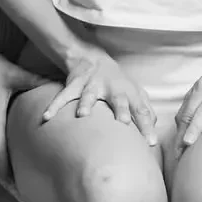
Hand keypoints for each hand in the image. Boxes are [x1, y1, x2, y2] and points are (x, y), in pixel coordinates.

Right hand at [40, 47, 157, 145]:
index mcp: (128, 92)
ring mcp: (92, 85)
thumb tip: (155, 132)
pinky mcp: (75, 84)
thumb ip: (146, 111)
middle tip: (124, 121)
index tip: (151, 143)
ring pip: (89, 94)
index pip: (141, 110)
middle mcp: (112, 87)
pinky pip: (63, 96)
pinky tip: (46, 117)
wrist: (92, 58)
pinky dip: (55, 105)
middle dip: (121, 108)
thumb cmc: (117, 82)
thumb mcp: (135, 92)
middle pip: (119, 98)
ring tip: (82, 114)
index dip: (146, 125)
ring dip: (87, 103)